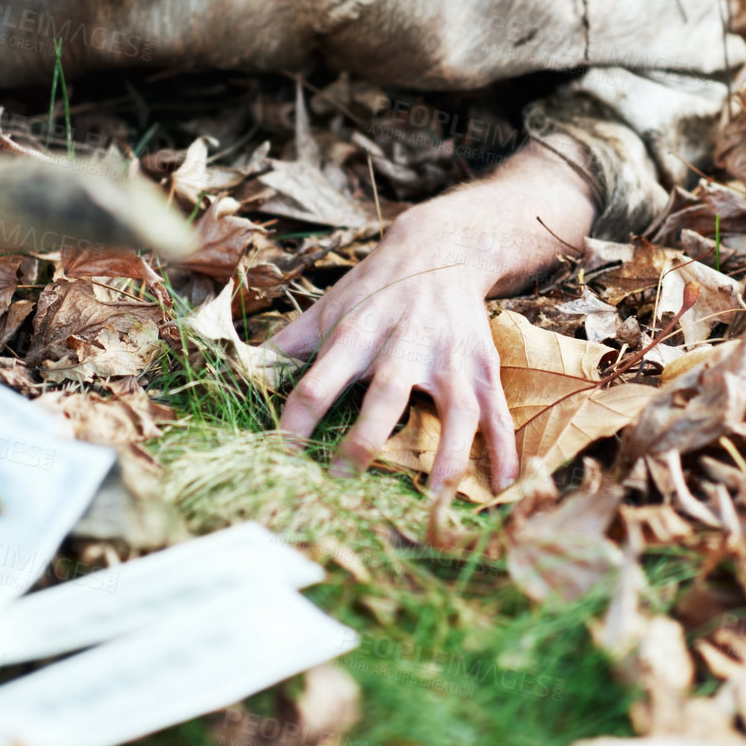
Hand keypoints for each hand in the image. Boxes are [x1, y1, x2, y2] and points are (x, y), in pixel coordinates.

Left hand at [274, 216, 518, 494]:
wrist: (441, 249)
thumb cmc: (375, 287)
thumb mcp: (330, 305)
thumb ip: (289, 341)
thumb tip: (242, 368)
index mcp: (358, 332)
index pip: (319, 378)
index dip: (298, 417)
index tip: (284, 451)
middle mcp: (405, 345)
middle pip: (385, 395)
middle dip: (364, 440)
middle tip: (342, 478)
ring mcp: (451, 358)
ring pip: (454, 410)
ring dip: (446, 454)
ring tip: (433, 496)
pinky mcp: (484, 367)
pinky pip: (497, 413)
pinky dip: (503, 449)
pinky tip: (501, 483)